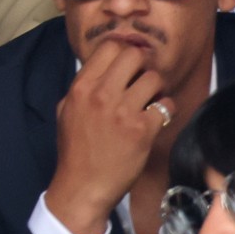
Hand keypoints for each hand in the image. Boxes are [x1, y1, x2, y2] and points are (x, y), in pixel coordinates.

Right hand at [44, 40, 174, 233]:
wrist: (82, 186)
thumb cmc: (76, 150)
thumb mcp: (67, 110)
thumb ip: (85, 85)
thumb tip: (107, 64)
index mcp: (81, 88)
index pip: (110, 47)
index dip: (125, 52)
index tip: (129, 66)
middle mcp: (101, 95)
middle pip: (134, 55)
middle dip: (143, 67)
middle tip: (143, 82)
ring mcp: (122, 112)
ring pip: (154, 78)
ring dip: (157, 89)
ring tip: (150, 102)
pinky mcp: (142, 130)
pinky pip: (167, 105)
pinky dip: (167, 110)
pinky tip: (157, 120)